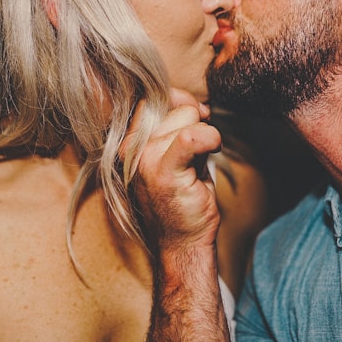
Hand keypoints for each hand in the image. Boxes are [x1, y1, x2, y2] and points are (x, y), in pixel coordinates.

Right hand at [131, 88, 222, 252]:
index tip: (197, 120)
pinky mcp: (163, 171)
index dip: (182, 103)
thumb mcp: (174, 156)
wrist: (181, 242)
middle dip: (197, 121)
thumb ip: (178, 128)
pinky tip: (212, 152)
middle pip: (176, 105)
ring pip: (188, 116)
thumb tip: (198, 105)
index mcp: (130, 141)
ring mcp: (144, 159)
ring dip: (206, 135)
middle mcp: (131, 147)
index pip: (155, 98)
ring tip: (199, 162)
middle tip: (199, 151)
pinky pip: (193, 137)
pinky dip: (210, 139)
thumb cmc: (182, 199)